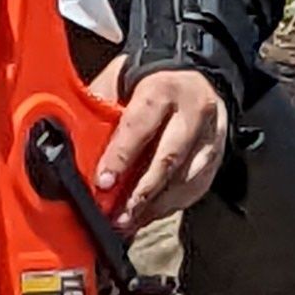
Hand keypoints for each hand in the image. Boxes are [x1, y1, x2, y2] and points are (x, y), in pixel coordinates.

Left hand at [93, 61, 229, 229]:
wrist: (193, 71)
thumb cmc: (144, 80)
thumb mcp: (118, 81)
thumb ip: (99, 110)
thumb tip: (75, 150)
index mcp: (163, 89)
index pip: (140, 126)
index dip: (121, 156)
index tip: (103, 183)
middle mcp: (193, 111)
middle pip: (169, 158)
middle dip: (141, 191)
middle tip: (117, 216)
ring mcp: (211, 134)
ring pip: (187, 178)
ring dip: (155, 205)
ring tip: (129, 222)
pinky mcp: (219, 153)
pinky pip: (197, 186)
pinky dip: (170, 205)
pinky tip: (148, 215)